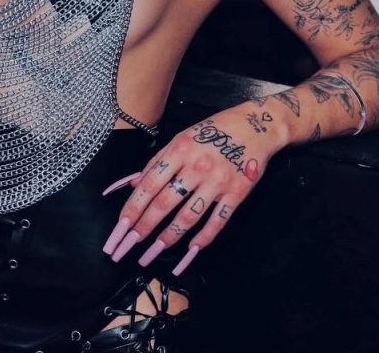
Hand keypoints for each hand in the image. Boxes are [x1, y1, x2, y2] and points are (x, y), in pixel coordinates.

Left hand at [102, 105, 285, 270]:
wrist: (255, 127)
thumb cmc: (215, 130)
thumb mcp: (182, 136)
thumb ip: (158, 160)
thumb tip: (134, 183)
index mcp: (179, 150)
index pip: (150, 184)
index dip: (134, 206)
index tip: (122, 224)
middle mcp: (196, 167)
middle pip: (165, 203)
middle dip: (145, 226)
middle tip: (130, 244)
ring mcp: (217, 182)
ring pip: (189, 216)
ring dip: (169, 236)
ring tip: (154, 250)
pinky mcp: (237, 194)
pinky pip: (217, 221)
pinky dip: (203, 237)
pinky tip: (190, 249)